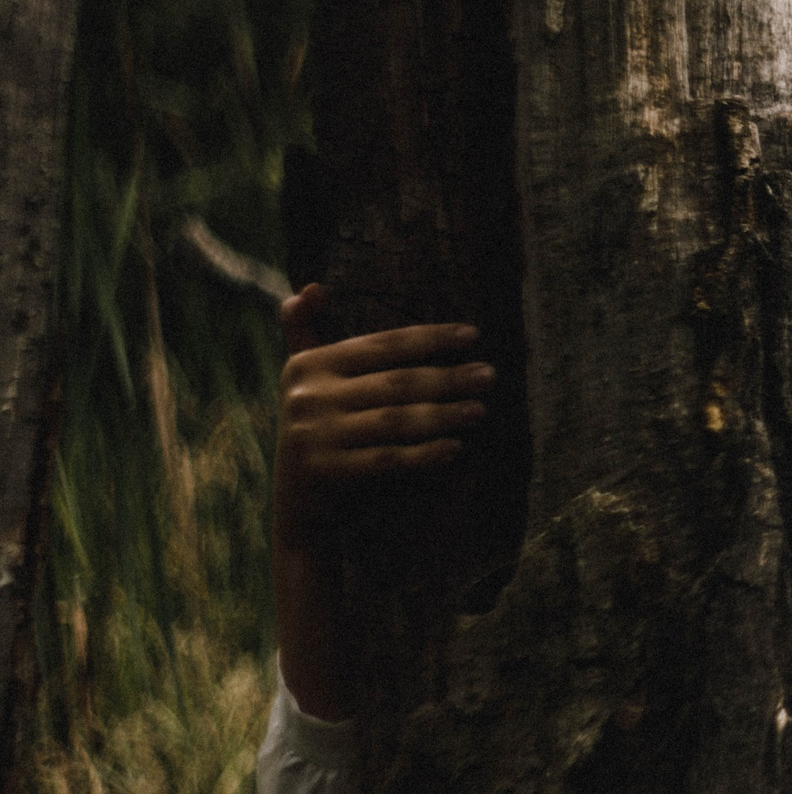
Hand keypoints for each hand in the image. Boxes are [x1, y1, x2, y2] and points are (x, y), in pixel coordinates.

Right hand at [269, 283, 491, 719]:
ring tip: (482, 410)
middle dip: (447, 378)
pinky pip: (388, 460)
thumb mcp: (305, 382)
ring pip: (395, 420)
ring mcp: (314, 436)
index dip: (429, 338)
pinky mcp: (327, 473)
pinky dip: (424, 453)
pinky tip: (457, 448)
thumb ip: (306, 333)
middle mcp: (306, 397)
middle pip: (395, 383)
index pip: (381, 345)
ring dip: (444, 413)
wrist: (298, 508)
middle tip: (490, 375)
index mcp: (306, 366)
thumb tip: (312, 285)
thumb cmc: (320, 433)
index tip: (473, 334)